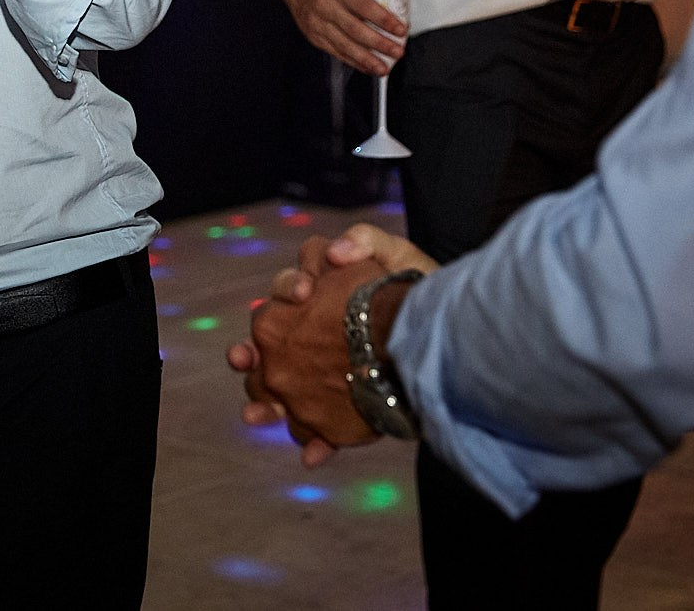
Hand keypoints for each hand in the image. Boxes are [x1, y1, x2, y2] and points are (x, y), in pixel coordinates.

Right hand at [229, 228, 433, 462]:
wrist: (450, 344)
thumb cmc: (421, 296)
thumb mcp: (396, 255)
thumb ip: (363, 240)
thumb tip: (336, 252)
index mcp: (316, 298)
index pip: (287, 290)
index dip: (288, 290)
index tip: (304, 295)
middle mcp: (310, 335)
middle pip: (266, 345)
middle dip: (249, 352)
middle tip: (244, 357)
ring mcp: (322, 372)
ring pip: (279, 389)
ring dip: (262, 403)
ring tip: (256, 414)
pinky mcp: (344, 406)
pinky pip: (320, 428)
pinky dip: (316, 442)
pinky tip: (315, 453)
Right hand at [276, 0, 404, 74]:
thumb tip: (397, 8)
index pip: (364, 6)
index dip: (385, 20)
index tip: (401, 29)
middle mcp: (324, 5)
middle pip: (356, 30)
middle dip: (380, 44)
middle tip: (398, 51)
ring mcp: (316, 22)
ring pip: (344, 45)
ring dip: (367, 59)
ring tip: (384, 67)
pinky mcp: (313, 35)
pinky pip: (335, 51)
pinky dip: (353, 61)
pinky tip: (367, 67)